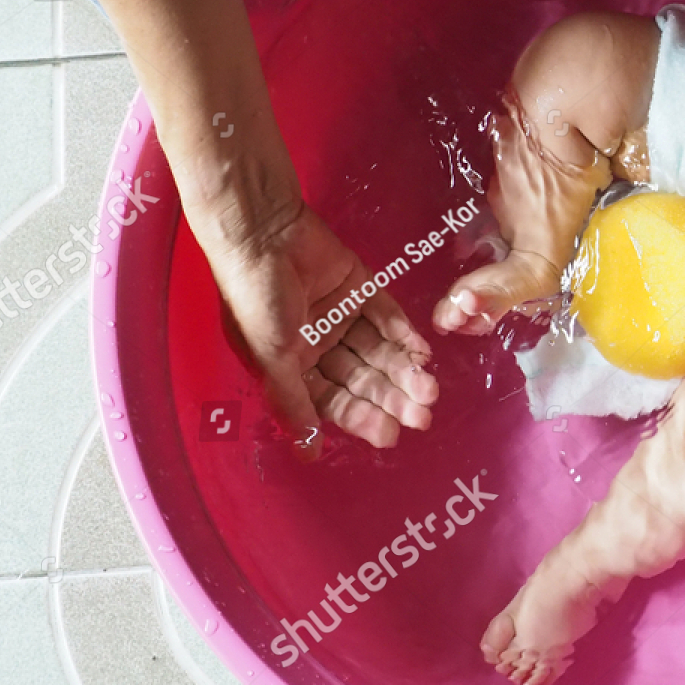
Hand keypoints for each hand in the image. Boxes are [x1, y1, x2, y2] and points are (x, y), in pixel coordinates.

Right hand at [206, 200, 438, 456]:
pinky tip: (422, 353)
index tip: (392, 434)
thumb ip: (294, 404)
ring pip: (378, 351)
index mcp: (291, 365)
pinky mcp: (359, 288)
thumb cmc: (255, 298)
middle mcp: (318, 345)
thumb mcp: (271, 357)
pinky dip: (403, 334)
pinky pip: (386, 316)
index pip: (333, 400)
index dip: (362, 417)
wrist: (262, 231)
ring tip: (429, 388)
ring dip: (403, 370)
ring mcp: (340, 316)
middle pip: (361, 378)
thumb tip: (307, 452)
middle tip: (422, 415)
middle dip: (391, 397)